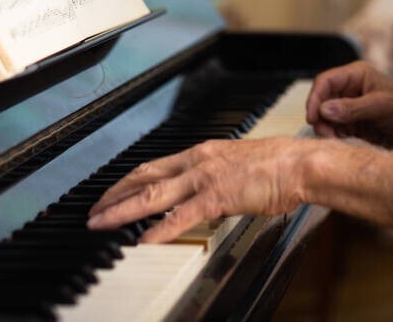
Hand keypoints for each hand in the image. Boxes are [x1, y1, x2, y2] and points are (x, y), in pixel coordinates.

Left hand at [86, 137, 312, 242]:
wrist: (300, 164)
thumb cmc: (279, 167)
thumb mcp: (238, 168)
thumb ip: (217, 182)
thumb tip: (204, 201)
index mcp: (203, 153)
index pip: (154, 166)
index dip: (128, 181)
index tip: (111, 193)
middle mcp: (198, 161)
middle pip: (144, 177)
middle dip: (114, 195)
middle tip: (93, 212)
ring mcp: (206, 177)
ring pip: (153, 194)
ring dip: (123, 210)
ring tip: (102, 224)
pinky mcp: (217, 195)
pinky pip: (181, 215)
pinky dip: (159, 229)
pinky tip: (143, 240)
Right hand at [305, 60, 392, 147]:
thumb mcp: (380, 107)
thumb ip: (351, 108)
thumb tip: (323, 109)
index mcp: (356, 75)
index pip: (326, 81)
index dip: (315, 98)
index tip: (312, 117)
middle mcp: (351, 89)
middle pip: (322, 99)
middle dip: (320, 116)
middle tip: (323, 133)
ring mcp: (351, 106)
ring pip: (326, 116)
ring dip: (326, 128)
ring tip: (333, 140)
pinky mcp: (354, 123)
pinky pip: (335, 128)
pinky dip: (334, 135)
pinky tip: (339, 142)